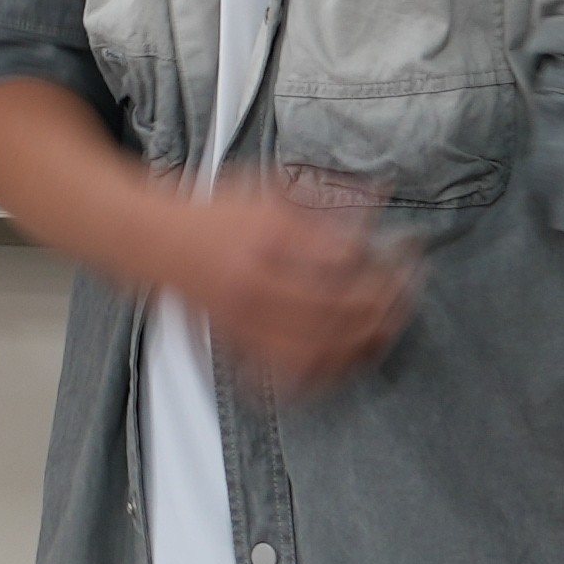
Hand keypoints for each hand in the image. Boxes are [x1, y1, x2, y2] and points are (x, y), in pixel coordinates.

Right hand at [162, 171, 416, 396]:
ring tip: (386, 331)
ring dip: (361, 343)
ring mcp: (248, 317)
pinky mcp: (240, 342)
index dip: (382, 262)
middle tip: (406, 299)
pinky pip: (288, 370)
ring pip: (318, 346)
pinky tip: (345, 365)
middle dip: (382, 306)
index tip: (406, 260)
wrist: (156, 242)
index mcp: (270, 235)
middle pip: (338, 306)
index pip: (344, 256)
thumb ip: (324, 198)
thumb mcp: (271, 190)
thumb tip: (377, 197)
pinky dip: (321, 373)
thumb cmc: (213, 214)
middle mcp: (260, 280)